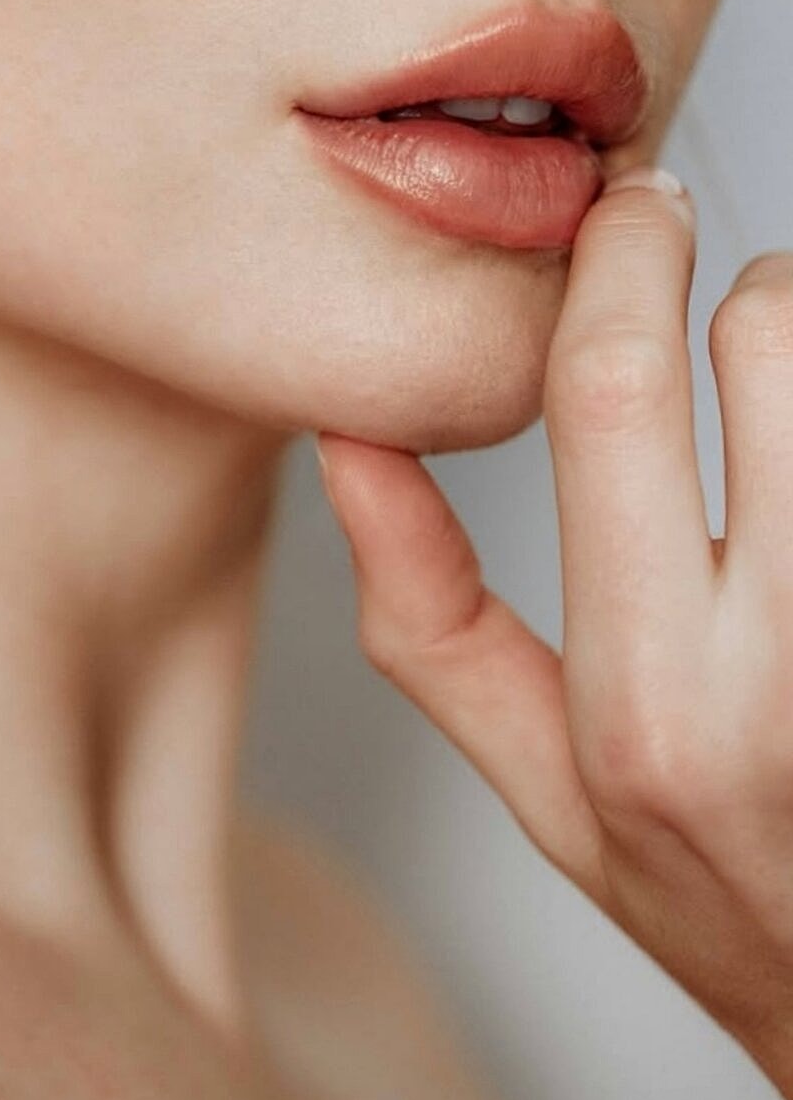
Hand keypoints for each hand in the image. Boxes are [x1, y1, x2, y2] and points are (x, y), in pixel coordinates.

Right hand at [315, 165, 792, 1099]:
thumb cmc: (713, 893)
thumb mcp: (537, 782)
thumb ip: (428, 615)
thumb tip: (350, 441)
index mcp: (651, 703)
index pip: (612, 395)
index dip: (616, 260)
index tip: (627, 206)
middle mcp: (784, 668)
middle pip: (773, 341)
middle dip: (743, 290)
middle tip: (721, 314)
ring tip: (786, 427)